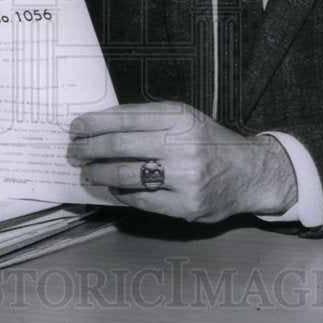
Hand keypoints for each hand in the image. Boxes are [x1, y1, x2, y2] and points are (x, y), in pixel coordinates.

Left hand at [67, 102, 296, 222]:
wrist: (249, 173)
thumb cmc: (209, 144)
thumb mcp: (185, 119)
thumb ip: (149, 120)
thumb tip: (100, 126)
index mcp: (180, 118)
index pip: (126, 117)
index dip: (95, 122)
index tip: (76, 126)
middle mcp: (183, 145)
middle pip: (120, 144)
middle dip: (89, 148)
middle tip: (73, 151)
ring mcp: (185, 177)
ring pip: (125, 174)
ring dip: (98, 173)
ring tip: (86, 172)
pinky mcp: (185, 205)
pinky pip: (140, 199)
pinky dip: (120, 192)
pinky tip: (113, 187)